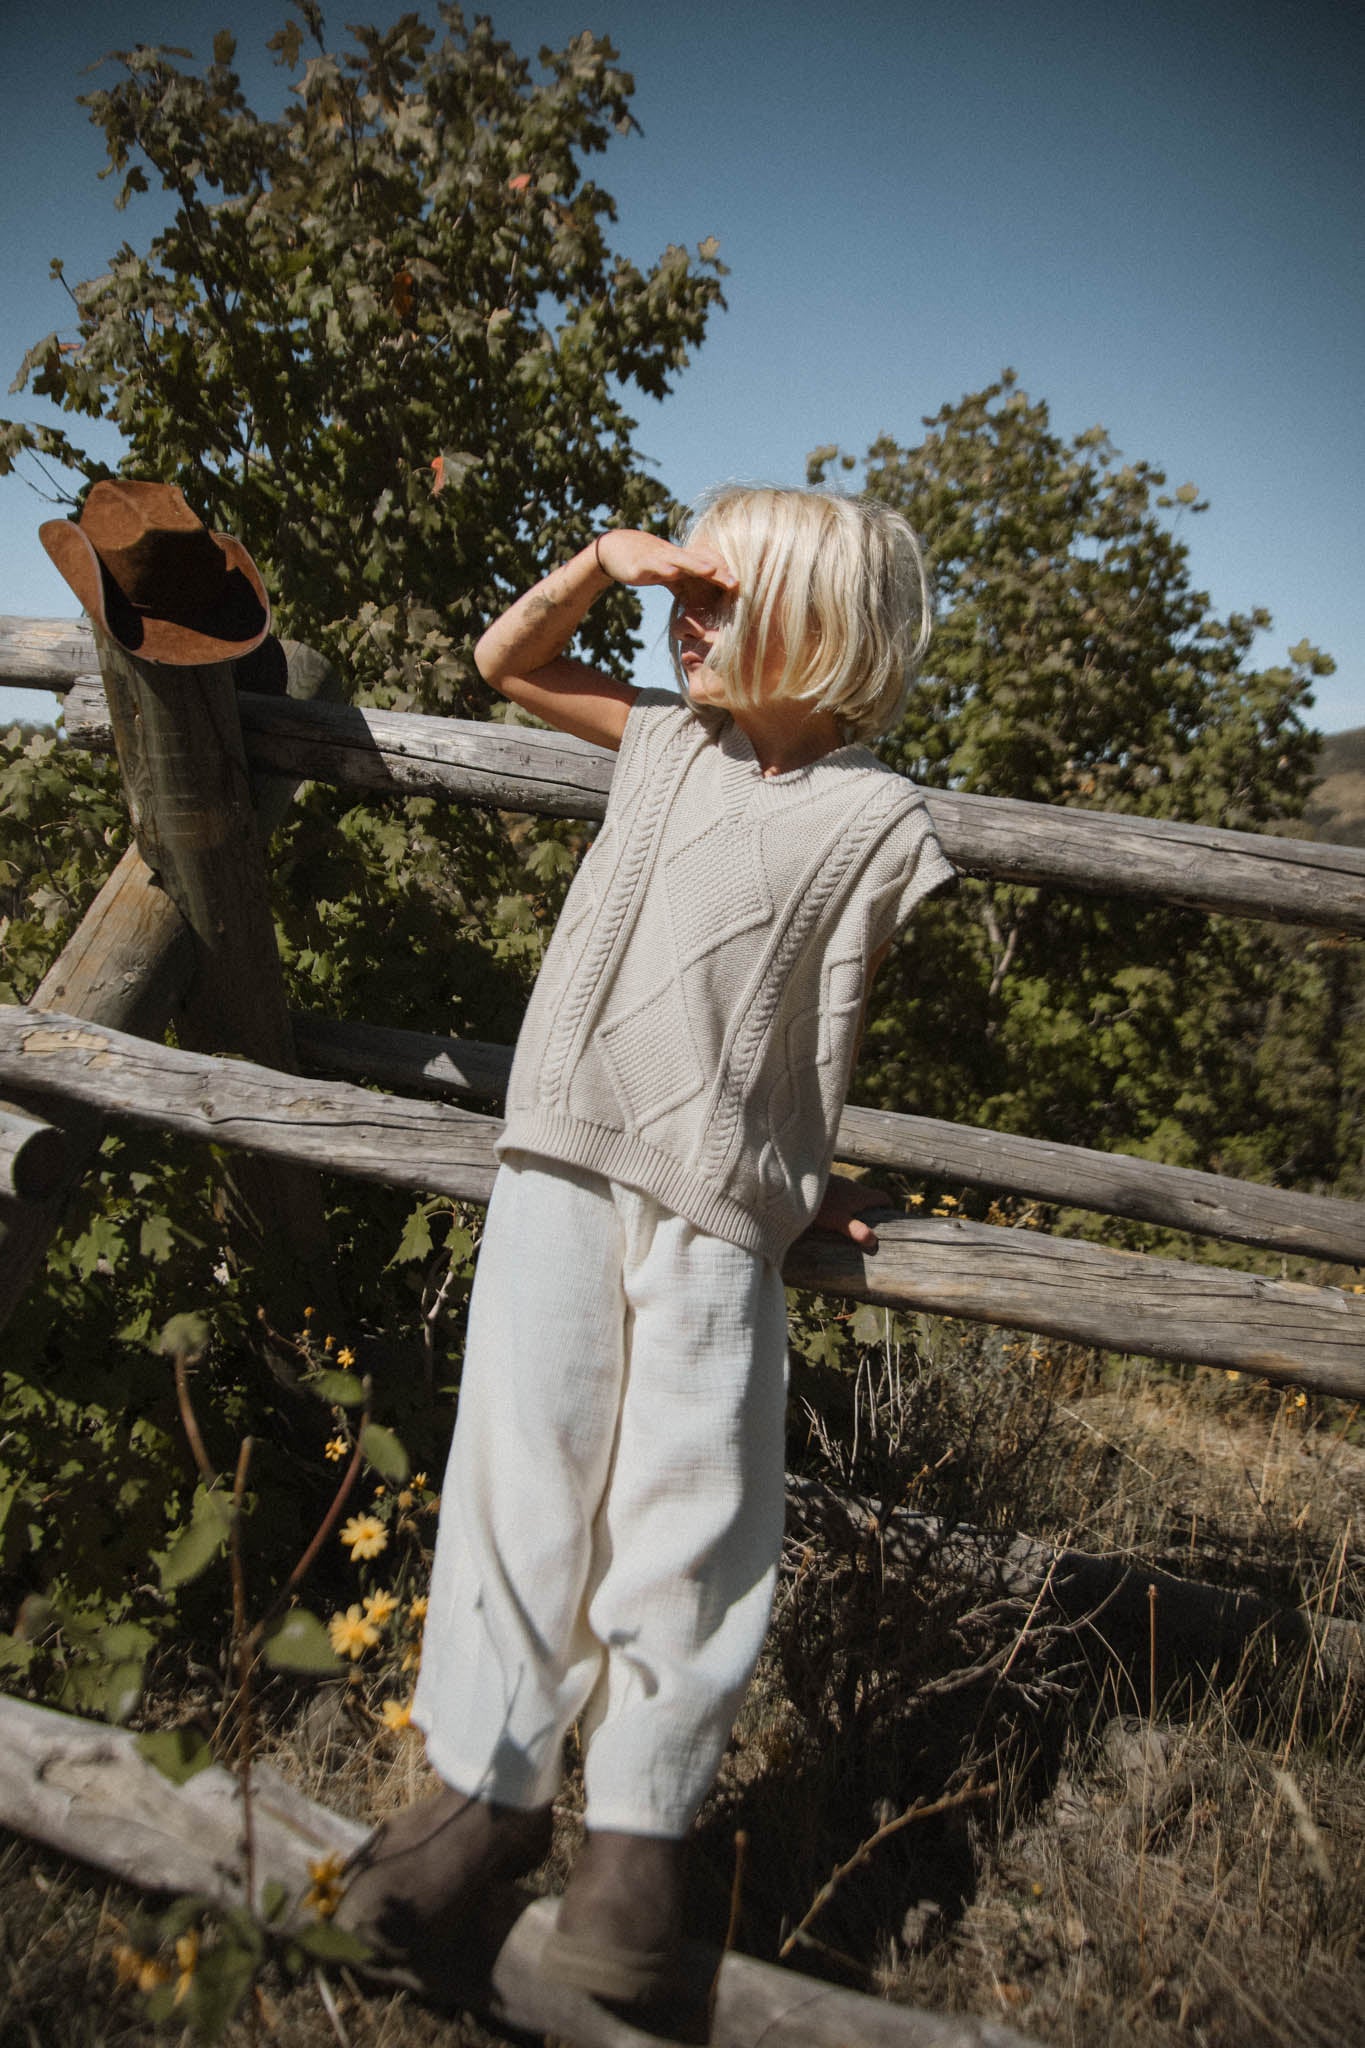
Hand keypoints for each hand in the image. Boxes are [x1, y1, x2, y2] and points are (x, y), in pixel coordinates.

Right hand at [596, 529, 737, 601]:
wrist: (616, 548)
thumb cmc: (647, 564)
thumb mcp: (669, 577)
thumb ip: (686, 587)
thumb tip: (702, 607)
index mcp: (684, 562)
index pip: (708, 569)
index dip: (723, 577)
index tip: (741, 589)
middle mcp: (675, 557)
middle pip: (700, 563)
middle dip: (718, 572)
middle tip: (735, 583)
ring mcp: (659, 558)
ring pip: (680, 560)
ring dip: (696, 564)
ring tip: (711, 570)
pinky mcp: (642, 563)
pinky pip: (654, 565)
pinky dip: (663, 567)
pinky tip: (672, 572)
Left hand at [810, 1176, 896, 1253]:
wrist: (795, 1185)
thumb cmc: (820, 1204)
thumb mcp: (839, 1220)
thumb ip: (857, 1231)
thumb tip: (874, 1242)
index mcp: (861, 1194)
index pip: (882, 1197)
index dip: (888, 1207)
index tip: (890, 1218)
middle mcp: (852, 1186)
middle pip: (868, 1197)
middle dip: (871, 1209)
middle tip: (871, 1225)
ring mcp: (839, 1183)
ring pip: (853, 1195)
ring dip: (855, 1206)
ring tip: (851, 1221)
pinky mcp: (827, 1184)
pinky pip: (840, 1193)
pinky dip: (841, 1202)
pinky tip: (832, 1212)